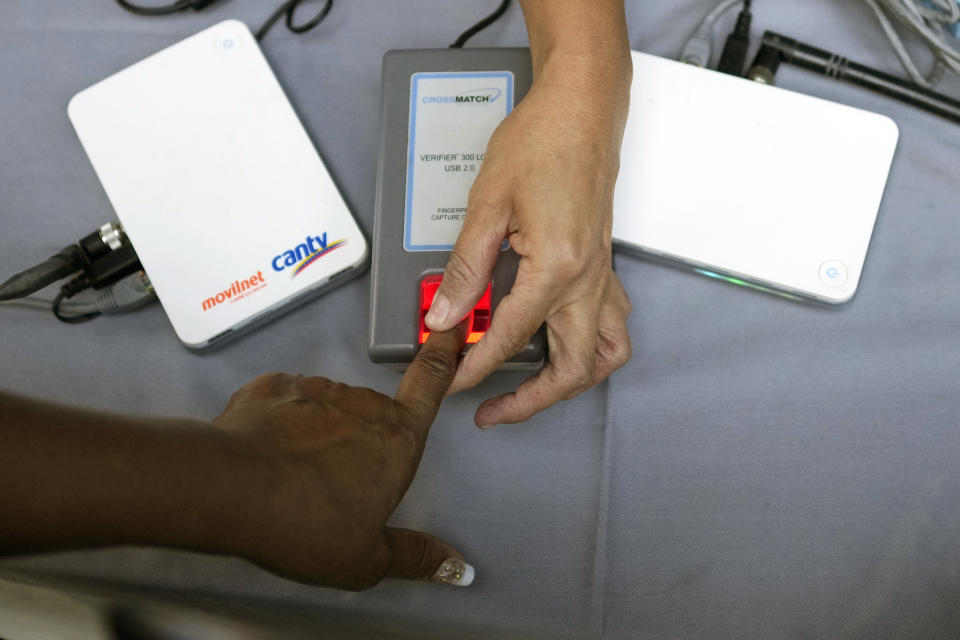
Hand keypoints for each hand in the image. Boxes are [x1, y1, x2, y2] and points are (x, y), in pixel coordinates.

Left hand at [212, 322, 471, 589]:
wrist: (229, 488)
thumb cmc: (304, 522)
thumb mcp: (366, 560)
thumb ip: (415, 556)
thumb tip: (453, 565)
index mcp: (398, 439)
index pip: (430, 384)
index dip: (443, 354)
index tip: (448, 330)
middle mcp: (363, 405)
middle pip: (372, 416)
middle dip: (358, 443)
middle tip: (332, 487)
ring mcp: (316, 389)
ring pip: (327, 410)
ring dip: (318, 434)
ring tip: (293, 477)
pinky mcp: (273, 387)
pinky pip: (286, 403)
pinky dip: (281, 425)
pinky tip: (267, 457)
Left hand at [423, 52, 632, 427]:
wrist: (582, 110)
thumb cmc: (541, 143)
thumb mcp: (488, 205)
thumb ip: (466, 269)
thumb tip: (447, 316)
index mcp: (558, 269)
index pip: (511, 337)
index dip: (476, 367)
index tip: (454, 383)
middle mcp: (589, 281)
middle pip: (572, 369)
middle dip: (531, 402)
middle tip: (492, 410)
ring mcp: (601, 276)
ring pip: (604, 355)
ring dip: (570, 382)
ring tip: (532, 390)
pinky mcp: (602, 265)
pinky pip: (610, 326)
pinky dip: (588, 349)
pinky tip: (556, 342)